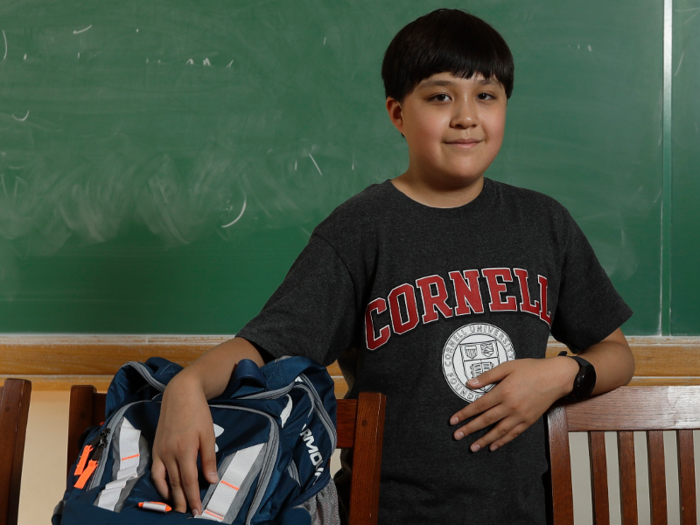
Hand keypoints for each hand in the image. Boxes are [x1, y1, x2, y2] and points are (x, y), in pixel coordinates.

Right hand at [151, 374, 218, 514]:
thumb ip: (208, 458)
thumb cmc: (198, 413)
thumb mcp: (208, 434)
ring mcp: (160, 451)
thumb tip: (211, 480)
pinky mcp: (155, 448)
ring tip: (176, 507)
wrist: (180, 395)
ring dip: (170, 496)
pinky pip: (155, 471)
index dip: (193, 498)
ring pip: (164, 480)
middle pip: (176, 484)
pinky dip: (159, 483)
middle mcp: (169, 453)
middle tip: (188, 514)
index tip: (198, 511)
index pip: (190, 481)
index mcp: (185, 450)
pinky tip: (166, 489)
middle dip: (182, 501)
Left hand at [450, 357, 577, 451]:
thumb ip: (487, 376)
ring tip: (472, 447)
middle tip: (457, 436)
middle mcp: (511, 406)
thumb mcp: (507, 367)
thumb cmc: (531, 369)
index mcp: (503, 391)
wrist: (555, 377)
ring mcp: (520, 415)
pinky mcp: (528, 421)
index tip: (453, 421)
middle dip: (470, 429)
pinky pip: (513, 434)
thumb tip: (469, 383)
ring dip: (484, 440)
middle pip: (486, 420)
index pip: (479, 405)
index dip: (465, 414)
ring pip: (498, 431)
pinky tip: (493, 446)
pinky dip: (502, 441)